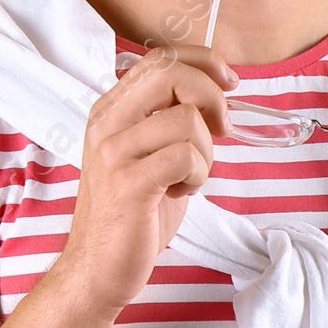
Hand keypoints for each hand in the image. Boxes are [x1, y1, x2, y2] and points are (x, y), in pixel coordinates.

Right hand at [53, 44, 234, 321]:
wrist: (98, 269)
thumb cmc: (133, 214)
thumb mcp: (150, 155)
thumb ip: (171, 121)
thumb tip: (217, 95)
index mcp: (111, 111)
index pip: (159, 58)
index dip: (203, 62)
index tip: (229, 81)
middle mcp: (106, 123)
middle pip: (172, 74)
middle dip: (211, 97)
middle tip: (222, 129)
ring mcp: (114, 152)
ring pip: (187, 120)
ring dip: (206, 151)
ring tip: (188, 177)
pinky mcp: (129, 183)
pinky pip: (186, 156)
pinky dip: (198, 175)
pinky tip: (180, 192)